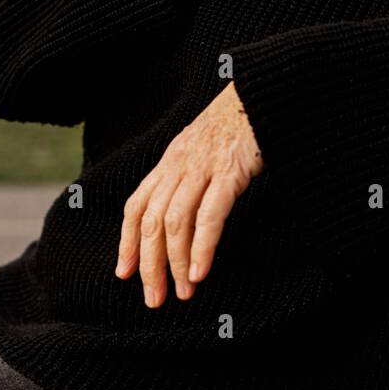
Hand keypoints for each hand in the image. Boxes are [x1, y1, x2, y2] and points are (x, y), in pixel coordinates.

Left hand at [115, 81, 263, 307]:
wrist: (264, 91)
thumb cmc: (240, 123)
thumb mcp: (205, 146)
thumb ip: (190, 175)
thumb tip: (182, 215)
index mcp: (171, 160)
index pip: (136, 205)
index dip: (127, 241)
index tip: (124, 273)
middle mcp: (179, 164)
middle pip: (151, 221)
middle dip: (150, 265)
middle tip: (154, 299)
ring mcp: (203, 167)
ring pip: (175, 222)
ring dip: (177, 262)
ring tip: (183, 292)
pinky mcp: (230, 171)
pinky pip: (209, 214)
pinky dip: (202, 246)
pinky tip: (201, 272)